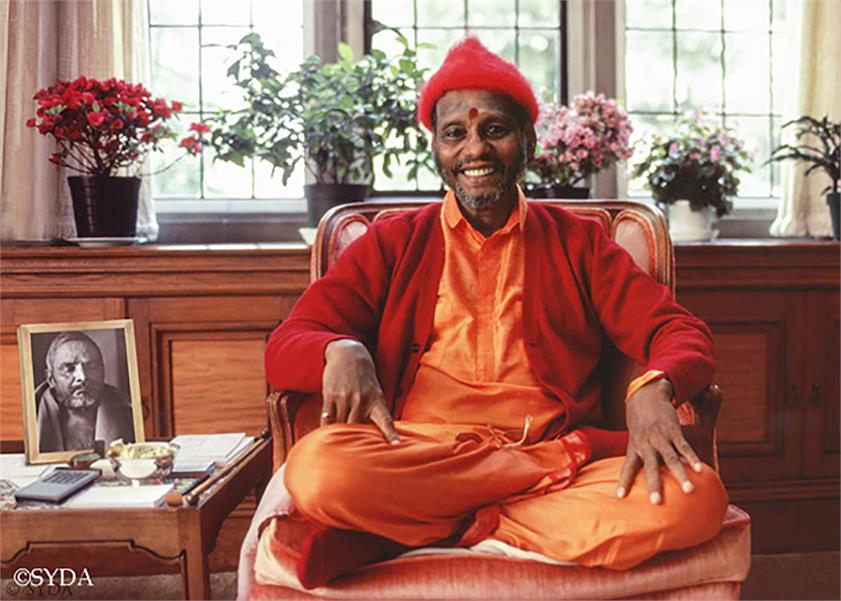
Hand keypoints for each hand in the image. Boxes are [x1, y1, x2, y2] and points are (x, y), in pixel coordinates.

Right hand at [321, 339, 399, 444]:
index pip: (386, 420)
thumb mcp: (375, 392)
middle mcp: (361, 400)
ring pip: (340, 425)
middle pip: (357, 428)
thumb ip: (374, 412)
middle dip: (355, 442)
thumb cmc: (364, 379)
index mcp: (376, 400)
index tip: (396, 446)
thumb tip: (375, 437)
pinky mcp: (330, 395)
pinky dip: (326, 428)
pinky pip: (327, 417)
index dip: (391, 434)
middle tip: (353, 458)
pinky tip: (325, 436)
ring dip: (338, 436)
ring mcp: (345, 397)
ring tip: (335, 450)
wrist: (348, 354)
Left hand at [616, 379, 702, 503]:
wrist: (645, 396)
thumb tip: (643, 477)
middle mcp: (646, 444)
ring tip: (689, 490)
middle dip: (654, 484)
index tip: (620, 496)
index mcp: (634, 448)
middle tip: (656, 502)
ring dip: (680, 475)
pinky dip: (692, 458)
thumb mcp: (634, 440)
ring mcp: (660, 437)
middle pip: (650, 467)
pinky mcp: (673, 430)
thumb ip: (640, 457)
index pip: (627, 467)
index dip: (624, 481)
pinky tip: (700, 469)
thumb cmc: (640, 424)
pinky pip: (684, 446)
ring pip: (671, 459)